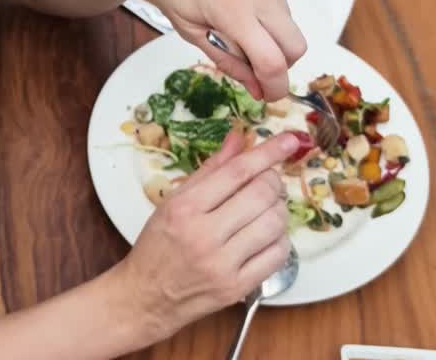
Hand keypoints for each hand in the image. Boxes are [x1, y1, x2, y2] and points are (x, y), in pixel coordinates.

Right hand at [112, 130, 295, 344]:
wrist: (146, 297)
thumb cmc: (157, 245)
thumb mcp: (174, 201)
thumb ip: (210, 169)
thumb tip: (239, 138)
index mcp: (185, 208)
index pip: (237, 172)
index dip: (267, 152)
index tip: (289, 140)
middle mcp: (204, 235)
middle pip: (261, 195)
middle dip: (272, 181)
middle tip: (267, 181)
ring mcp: (223, 264)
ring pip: (274, 223)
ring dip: (278, 210)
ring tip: (264, 210)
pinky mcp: (238, 287)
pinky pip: (278, 255)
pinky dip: (279, 239)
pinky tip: (265, 236)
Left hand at [121, 0, 306, 99]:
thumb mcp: (190, 32)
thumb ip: (228, 62)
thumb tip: (258, 88)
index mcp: (233, 10)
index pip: (272, 62)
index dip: (275, 87)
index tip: (268, 96)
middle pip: (296, 46)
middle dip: (281, 64)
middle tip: (256, 67)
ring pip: (289, 22)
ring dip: (271, 35)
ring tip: (238, 25)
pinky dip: (267, 10)